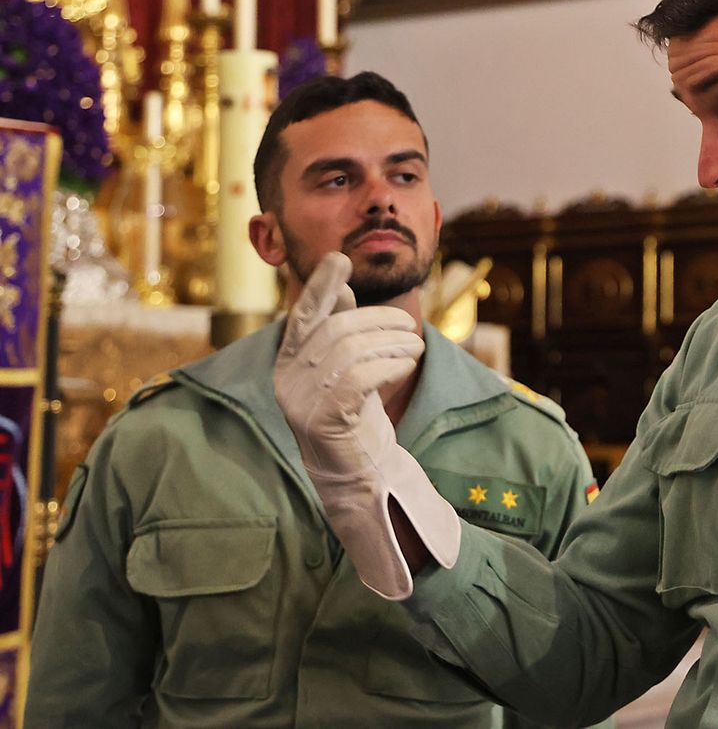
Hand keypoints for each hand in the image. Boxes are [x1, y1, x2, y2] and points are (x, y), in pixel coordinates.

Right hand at [274, 252, 460, 598]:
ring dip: (393, 341)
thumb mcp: (345, 369)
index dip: (320, 285)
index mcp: (288, 362)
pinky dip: (390, 363)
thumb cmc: (353, 415)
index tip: (340, 258)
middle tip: (410, 325)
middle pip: (336, 328)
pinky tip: (406, 363)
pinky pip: (360, 376)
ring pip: (351, 349)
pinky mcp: (323, 421)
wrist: (356, 474)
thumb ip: (339, 333)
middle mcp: (286, 380)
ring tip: (415, 345)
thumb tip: (342, 291)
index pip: (303, 315)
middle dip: (379, 320)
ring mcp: (300, 402)